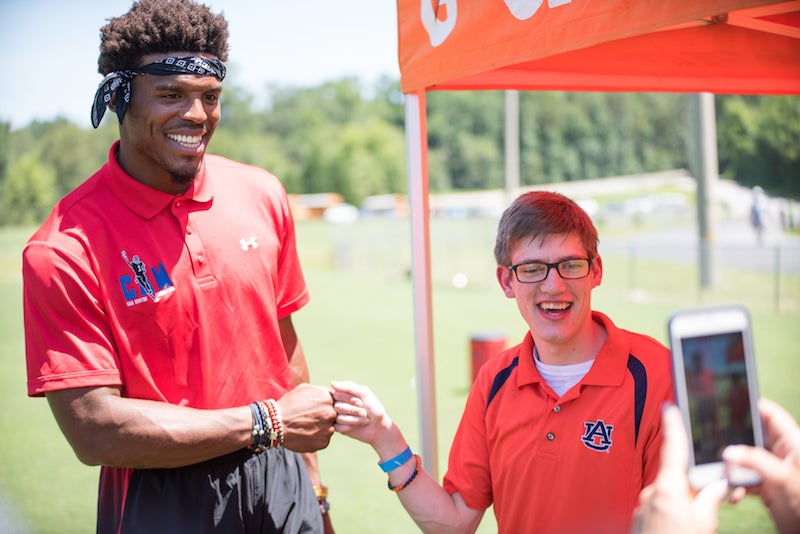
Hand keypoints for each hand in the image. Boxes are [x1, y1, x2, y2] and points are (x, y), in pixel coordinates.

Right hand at [276, 383, 335, 452]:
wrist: (276, 423)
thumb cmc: (289, 404)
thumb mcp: (305, 389)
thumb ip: (321, 391)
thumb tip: (331, 393)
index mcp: (328, 398)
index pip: (335, 402)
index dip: (325, 406)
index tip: (316, 408)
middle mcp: (331, 414)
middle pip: (333, 416)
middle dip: (324, 417)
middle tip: (310, 418)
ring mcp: (328, 429)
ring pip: (329, 428)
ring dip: (321, 428)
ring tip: (306, 426)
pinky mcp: (323, 442)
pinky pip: (324, 439)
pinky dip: (317, 438)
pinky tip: (306, 434)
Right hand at [330, 380, 391, 445]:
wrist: (379, 426)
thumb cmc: (373, 408)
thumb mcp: (364, 393)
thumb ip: (349, 387)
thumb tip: (332, 383)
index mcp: (343, 395)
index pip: (337, 394)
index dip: (349, 400)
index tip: (361, 403)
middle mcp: (338, 404)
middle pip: (337, 406)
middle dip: (353, 410)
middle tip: (364, 413)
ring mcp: (337, 416)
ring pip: (338, 417)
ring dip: (354, 419)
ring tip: (365, 420)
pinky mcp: (338, 428)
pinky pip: (337, 427)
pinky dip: (349, 426)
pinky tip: (356, 427)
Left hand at [633, 405, 727, 533]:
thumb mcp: (704, 523)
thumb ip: (709, 499)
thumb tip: (715, 485)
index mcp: (668, 488)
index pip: (673, 450)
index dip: (673, 426)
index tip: (669, 405)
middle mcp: (651, 493)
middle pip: (674, 478)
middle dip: (688, 489)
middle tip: (699, 512)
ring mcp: (642, 506)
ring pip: (666, 497)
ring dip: (679, 506)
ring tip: (687, 528)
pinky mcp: (637, 519)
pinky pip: (657, 510)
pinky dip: (669, 516)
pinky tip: (675, 530)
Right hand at [723, 398, 799, 533]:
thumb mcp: (784, 478)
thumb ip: (757, 461)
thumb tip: (728, 451)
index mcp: (793, 444)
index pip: (771, 415)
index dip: (752, 405)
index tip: (729, 401)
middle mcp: (781, 454)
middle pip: (752, 436)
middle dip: (734, 440)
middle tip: (716, 440)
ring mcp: (773, 470)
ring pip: (745, 459)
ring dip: (732, 467)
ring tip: (724, 472)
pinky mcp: (767, 487)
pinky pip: (744, 480)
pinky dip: (736, 486)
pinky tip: (733, 494)